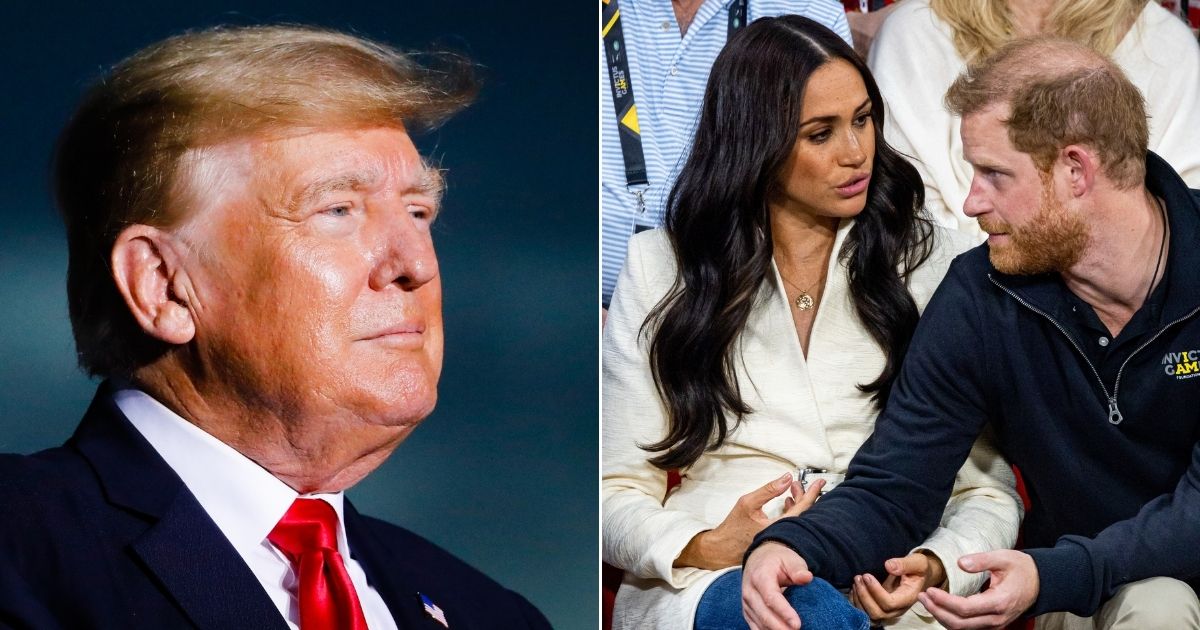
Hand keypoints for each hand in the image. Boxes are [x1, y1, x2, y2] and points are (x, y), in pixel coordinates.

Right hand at [675, 473, 822, 569]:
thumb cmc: (732, 529)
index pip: (803, 507)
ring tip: (794, 489)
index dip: (812, 493)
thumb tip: (786, 478)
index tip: (820, 483)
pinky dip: (791, 511)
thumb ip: (768, 490)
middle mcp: (784, 535)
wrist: (722, 549)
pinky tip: (787, 502)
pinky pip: (790, 524)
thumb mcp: (748, 503)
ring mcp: (781, 539)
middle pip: (803, 514)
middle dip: (806, 496)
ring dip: (798, 503)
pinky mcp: (777, 541)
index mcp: (779, 526)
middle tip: (808, 484)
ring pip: (797, 519)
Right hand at [742, 542, 812, 629]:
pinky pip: (755, 628)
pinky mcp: (747, 612)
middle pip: (764, 614)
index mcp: (760, 576)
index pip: (771, 597)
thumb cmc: (778, 561)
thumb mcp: (790, 559)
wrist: (759, 560)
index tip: (797, 624)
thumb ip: (798, 569)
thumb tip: (806, 578)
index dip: (784, 612)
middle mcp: (749, 591)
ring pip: (759, 623)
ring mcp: (746, 603)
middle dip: (780, 627)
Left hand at [850, 552, 945, 621]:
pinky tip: (854, 589)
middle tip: (858, 578)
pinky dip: (857, 603)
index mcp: (908, 598)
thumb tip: (888, 566)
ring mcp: (889, 610)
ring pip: (870, 616)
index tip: (867, 575)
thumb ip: (905, 564)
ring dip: (859, 600)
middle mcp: (898, 608)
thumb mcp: (917, 562)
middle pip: (878, 613)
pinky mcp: (881, 608)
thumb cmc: (918, 568)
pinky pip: (866, 613)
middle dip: (864, 596)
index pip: (889, 603)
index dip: (875, 591)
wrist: (919, 576)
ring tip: (856, 582)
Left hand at [917, 550, 1038, 628]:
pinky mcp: (992, 625)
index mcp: (999, 602)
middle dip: (937, 611)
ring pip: (963, 629)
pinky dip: (952, 620)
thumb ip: (981, 560)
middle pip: (960, 623)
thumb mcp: (1004, 558)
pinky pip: (968, 628)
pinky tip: (940, 608)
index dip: (944, 601)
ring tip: (926, 601)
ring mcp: (995, 624)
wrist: (1040, 583)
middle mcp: (997, 618)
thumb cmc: (1021, 569)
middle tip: (921, 596)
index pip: (965, 608)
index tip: (929, 590)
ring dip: (942, 617)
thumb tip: (960, 563)